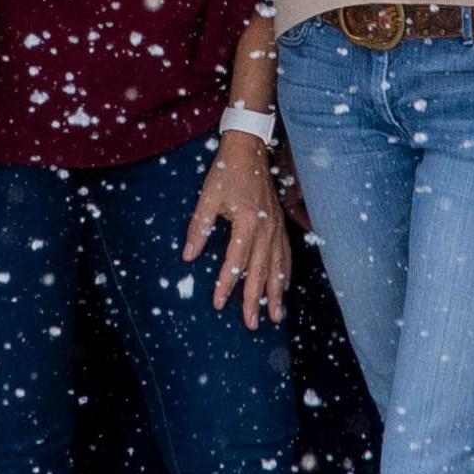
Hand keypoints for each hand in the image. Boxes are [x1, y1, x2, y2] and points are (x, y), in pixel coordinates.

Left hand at [182, 131, 292, 323]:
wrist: (250, 149)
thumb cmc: (227, 172)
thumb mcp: (207, 198)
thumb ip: (199, 228)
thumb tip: (188, 256)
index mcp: (248, 221)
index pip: (236, 261)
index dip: (226, 284)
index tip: (218, 303)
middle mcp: (267, 228)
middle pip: (261, 271)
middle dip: (256, 299)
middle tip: (252, 323)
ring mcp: (277, 227)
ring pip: (278, 266)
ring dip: (276, 293)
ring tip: (275, 316)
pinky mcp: (281, 224)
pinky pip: (286, 255)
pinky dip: (285, 273)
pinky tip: (284, 287)